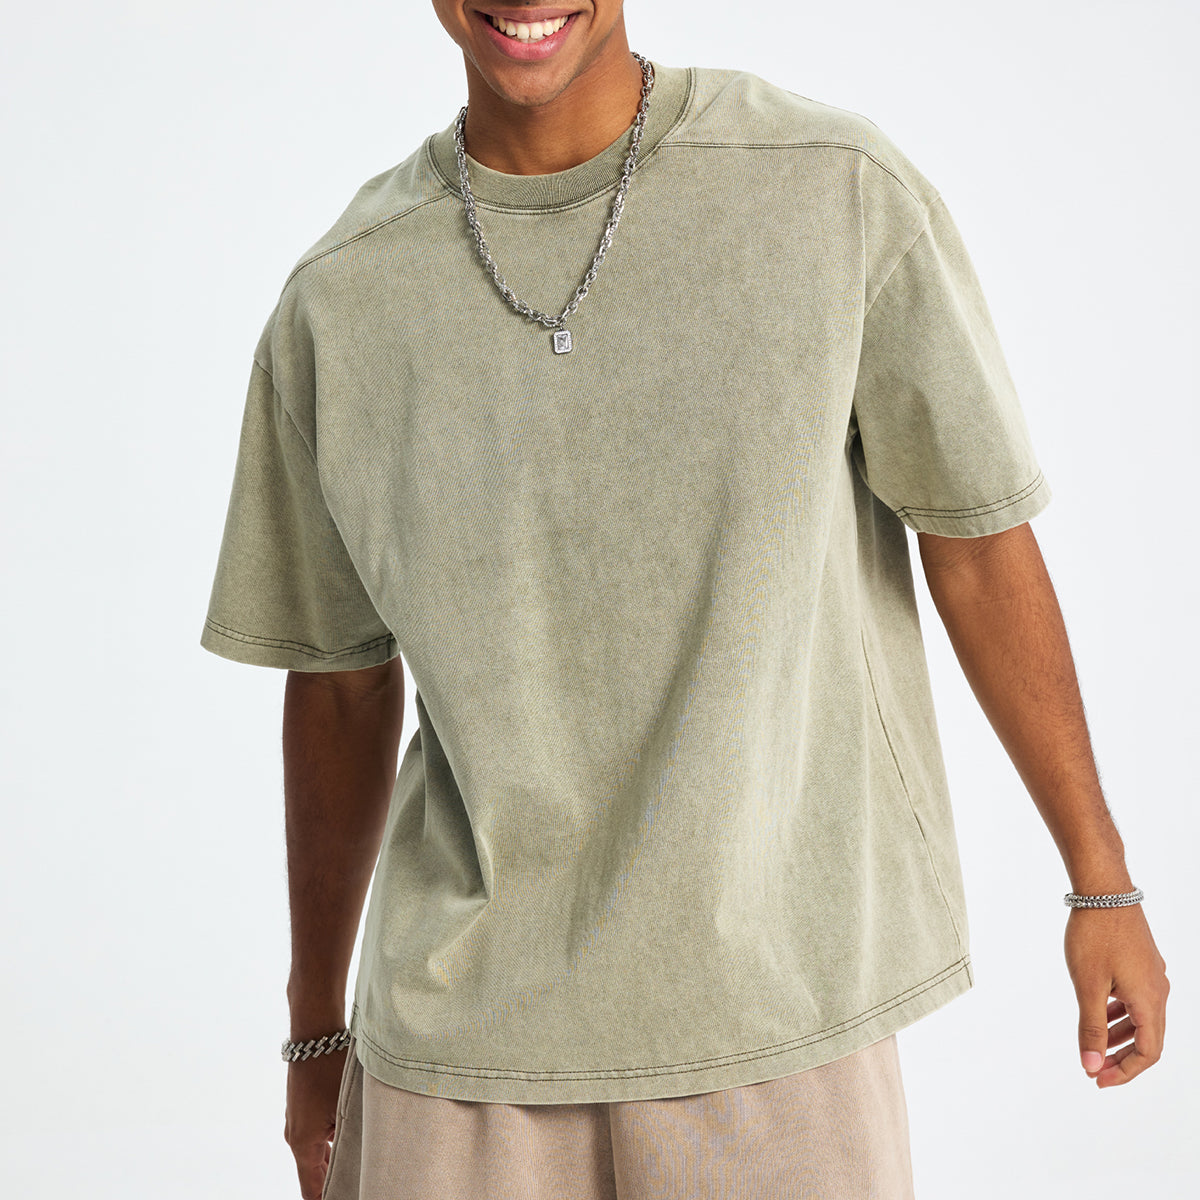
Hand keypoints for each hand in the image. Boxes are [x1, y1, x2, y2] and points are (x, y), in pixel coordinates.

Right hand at [284, 1048, 349, 1199]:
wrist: (314, 1033)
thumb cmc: (331, 1068)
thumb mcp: (347, 1107)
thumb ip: (351, 1139)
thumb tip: (364, 1157)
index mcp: (303, 1144)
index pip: (312, 1190)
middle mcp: (295, 1136)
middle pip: (314, 1173)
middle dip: (333, 1182)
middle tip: (356, 1184)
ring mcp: (297, 1119)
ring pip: (316, 1152)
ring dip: (333, 1160)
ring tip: (356, 1168)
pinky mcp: (302, 1106)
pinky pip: (316, 1134)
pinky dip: (329, 1143)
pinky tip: (348, 1139)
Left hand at [1064, 904, 1168, 1086]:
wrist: (1103, 890)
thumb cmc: (1094, 935)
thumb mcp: (1088, 986)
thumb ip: (1090, 1028)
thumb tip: (1090, 1066)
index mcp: (1150, 1001)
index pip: (1148, 1053)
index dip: (1124, 1072)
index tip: (1097, 1079)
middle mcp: (1159, 990)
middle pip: (1148, 1038)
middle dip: (1121, 1058)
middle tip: (1094, 1069)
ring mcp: (1153, 974)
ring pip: (1142, 1018)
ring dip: (1120, 1035)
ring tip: (1095, 1045)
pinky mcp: (1143, 962)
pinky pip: (1137, 998)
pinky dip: (1121, 1012)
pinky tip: (1101, 1011)